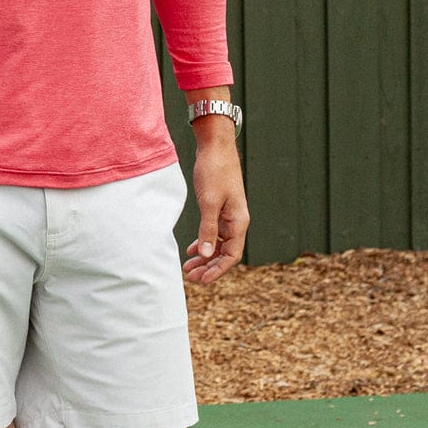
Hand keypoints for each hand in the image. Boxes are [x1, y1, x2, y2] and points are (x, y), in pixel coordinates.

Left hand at [181, 135, 247, 283]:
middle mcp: (237, 221)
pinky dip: (204, 241)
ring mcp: (229, 215)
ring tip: (188, 267)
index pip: (231, 256)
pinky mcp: (220, 208)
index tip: (201, 280)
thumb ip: (208, 229)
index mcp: (238, 222)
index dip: (217, 270)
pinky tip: (192, 249)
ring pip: (219, 243)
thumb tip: (206, 255)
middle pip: (225, 253)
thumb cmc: (214, 171)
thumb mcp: (209, 202)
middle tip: (190, 277)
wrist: (215, 146)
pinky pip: (214, 232)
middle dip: (209, 267)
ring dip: (205, 256)